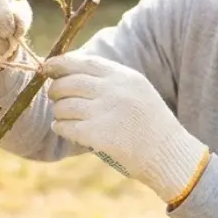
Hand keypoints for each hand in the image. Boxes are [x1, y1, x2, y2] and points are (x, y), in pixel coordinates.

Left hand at [43, 52, 208, 202]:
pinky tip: (62, 128)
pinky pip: (67, 126)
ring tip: (62, 116)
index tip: (47, 66)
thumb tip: (70, 74)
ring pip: (64, 105)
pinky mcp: (99, 135)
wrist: (170, 154)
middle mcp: (115, 91)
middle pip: (69, 83)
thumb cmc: (152, 125)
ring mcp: (106, 112)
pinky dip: (60, 127)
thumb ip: (110, 81)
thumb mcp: (138, 92)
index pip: (85, 62)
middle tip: (54, 96)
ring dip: (58, 111)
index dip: (61, 63)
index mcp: (125, 77)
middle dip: (56, 89)